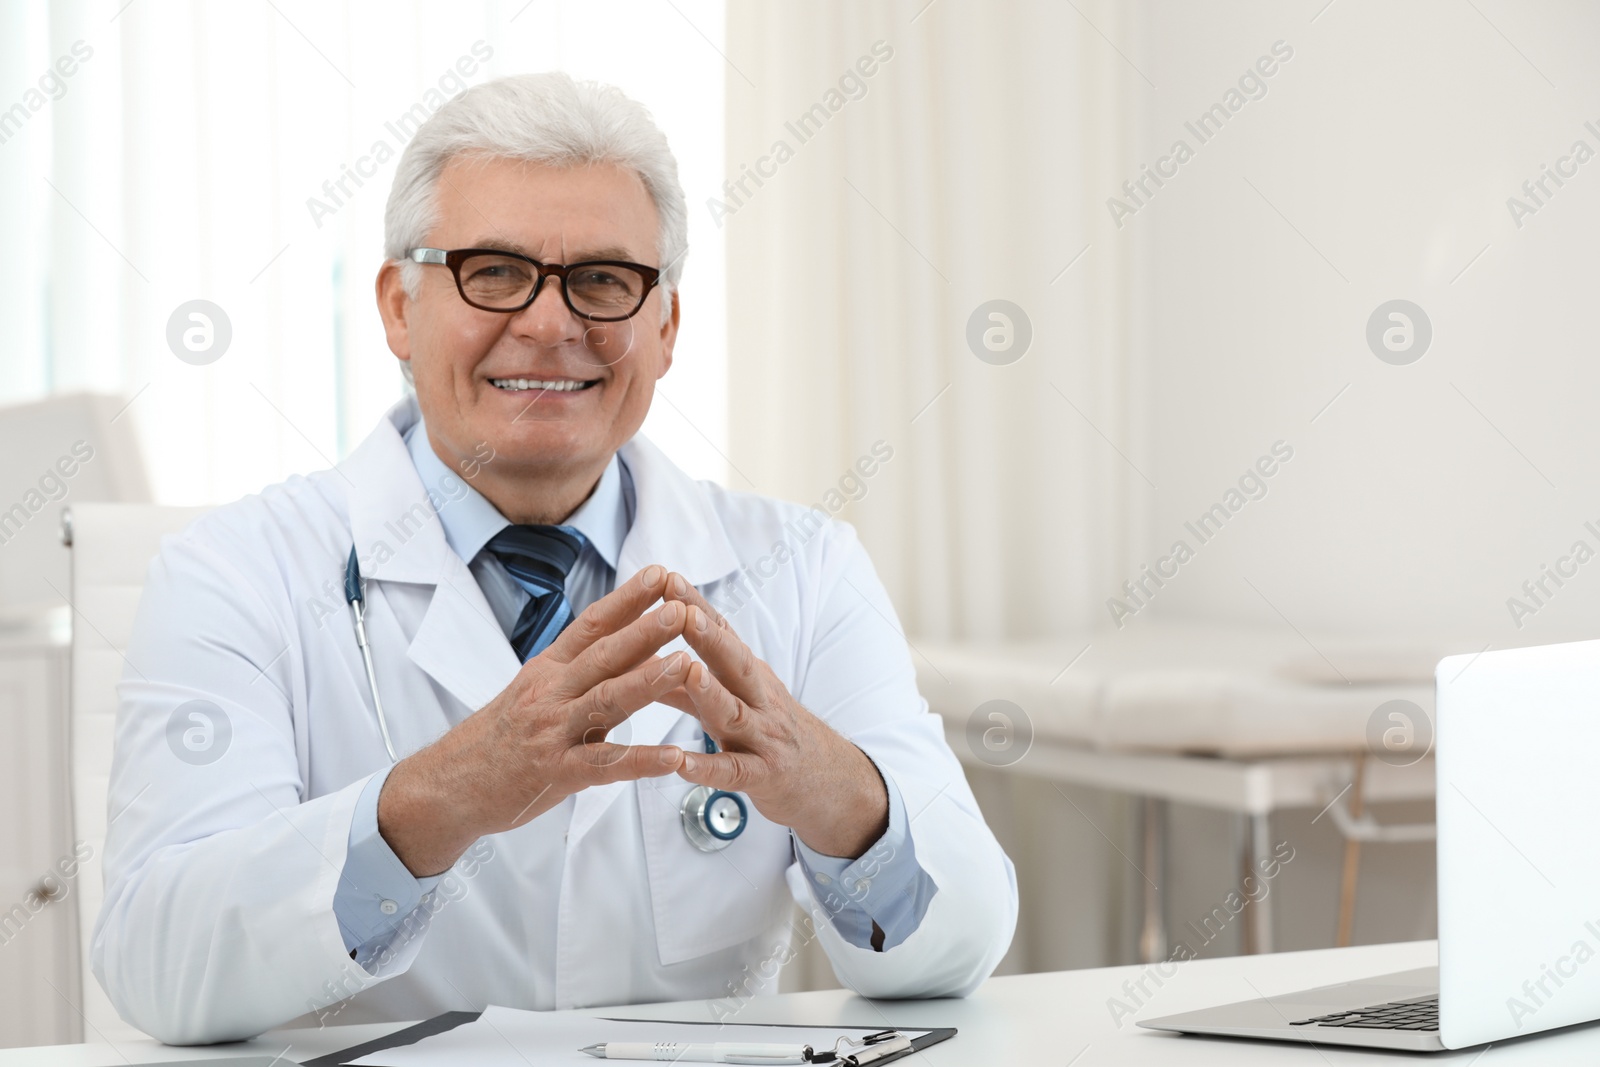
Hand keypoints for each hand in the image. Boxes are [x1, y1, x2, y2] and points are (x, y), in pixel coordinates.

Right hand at [379, 564, 690, 875]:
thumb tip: (636, 645)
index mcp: (548, 669)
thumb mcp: (535, 691)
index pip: (591, 625)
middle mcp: (550, 694)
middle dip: (645, 630)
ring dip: (649, 682)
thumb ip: (582, 670)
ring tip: (687, 665)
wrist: (449, 785)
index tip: (659, 574)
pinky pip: (605, 765)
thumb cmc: (500, 737)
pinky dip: (641, 760)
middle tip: (682, 607)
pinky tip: (674, 757)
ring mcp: (553, 733)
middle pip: (603, 656)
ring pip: (605, 701)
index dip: (626, 599)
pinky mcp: (557, 773)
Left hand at [658, 574, 888, 858]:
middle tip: (682, 610)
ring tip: (689, 673)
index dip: (696, 606)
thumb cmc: (768, 733)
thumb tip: (640, 659)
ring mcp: (764, 737)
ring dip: (712, 692)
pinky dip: (707, 767)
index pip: (722, 633)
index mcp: (748, 675)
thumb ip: (687, 685)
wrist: (826, 779)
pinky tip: (681, 764)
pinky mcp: (764, 776)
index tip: (668, 579)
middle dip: (708, 636)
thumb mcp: (733, 700)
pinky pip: (734, 771)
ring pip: (736, 713)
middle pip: (734, 662)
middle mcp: (759, 698)